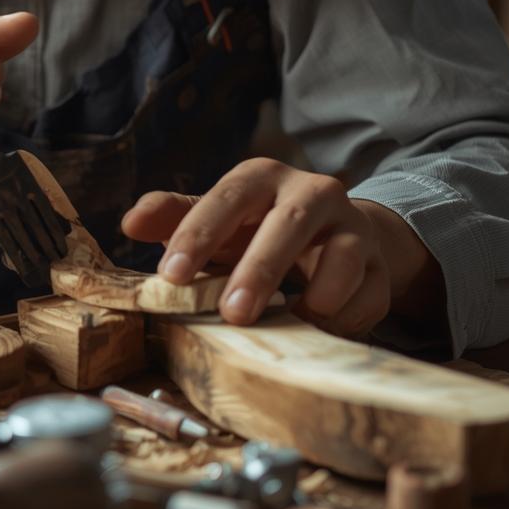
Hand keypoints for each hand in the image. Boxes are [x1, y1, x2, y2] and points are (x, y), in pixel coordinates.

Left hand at [121, 157, 393, 337]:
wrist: (332, 235)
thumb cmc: (256, 227)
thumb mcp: (214, 219)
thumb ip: (173, 218)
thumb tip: (129, 223)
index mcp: (262, 177)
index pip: (227, 198)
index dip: (198, 234)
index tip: (170, 276)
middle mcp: (312, 192)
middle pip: (289, 224)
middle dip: (260, 270)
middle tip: (233, 314)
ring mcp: (352, 227)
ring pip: (344, 257)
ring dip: (316, 295)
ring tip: (291, 321)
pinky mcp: (379, 265)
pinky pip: (368, 296)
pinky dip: (344, 318)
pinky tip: (321, 330)